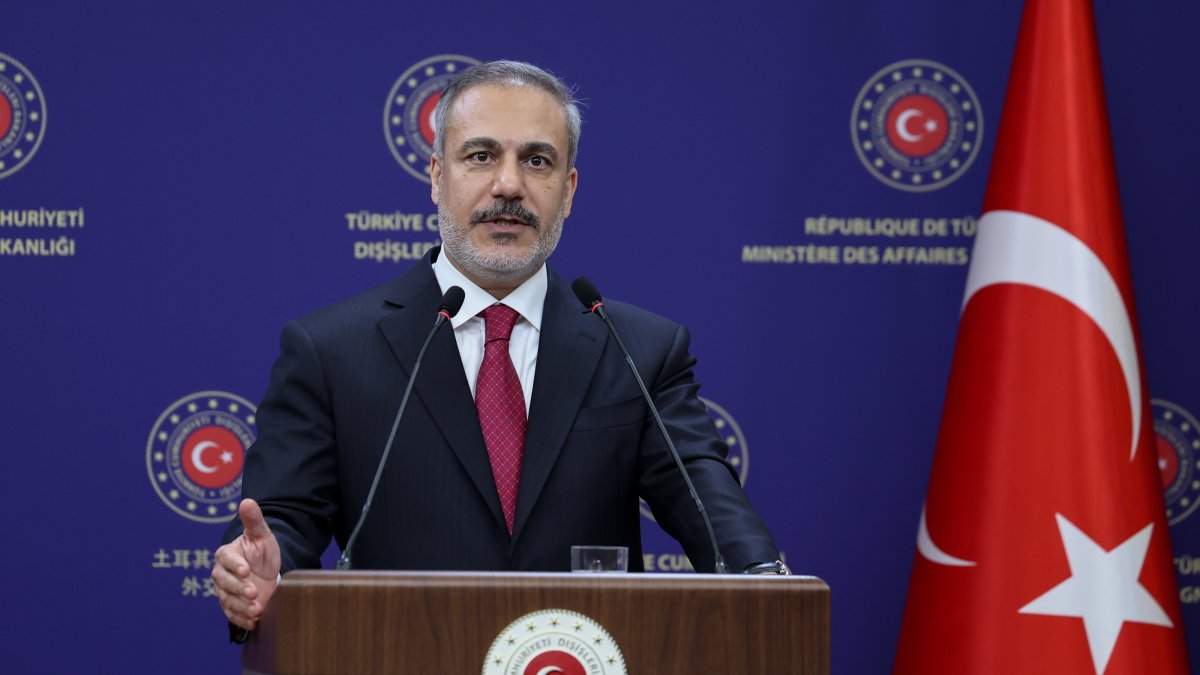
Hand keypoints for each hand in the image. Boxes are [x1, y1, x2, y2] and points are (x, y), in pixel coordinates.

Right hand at [211, 499, 281, 630]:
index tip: (246, 569)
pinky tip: (253, 621)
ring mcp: (225, 591)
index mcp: (227, 554)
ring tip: (257, 609)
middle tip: (254, 592)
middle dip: (238, 588)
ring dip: (240, 606)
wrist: (267, 573)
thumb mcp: (261, 535)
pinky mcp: (231, 606)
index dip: (235, 565)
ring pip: (227, 600)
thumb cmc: (262, 552)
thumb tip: (247, 501)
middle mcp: (222, 574)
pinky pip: (231, 614)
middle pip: (223, 582)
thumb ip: (254, 520)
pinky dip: (241, 619)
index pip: (226, 559)